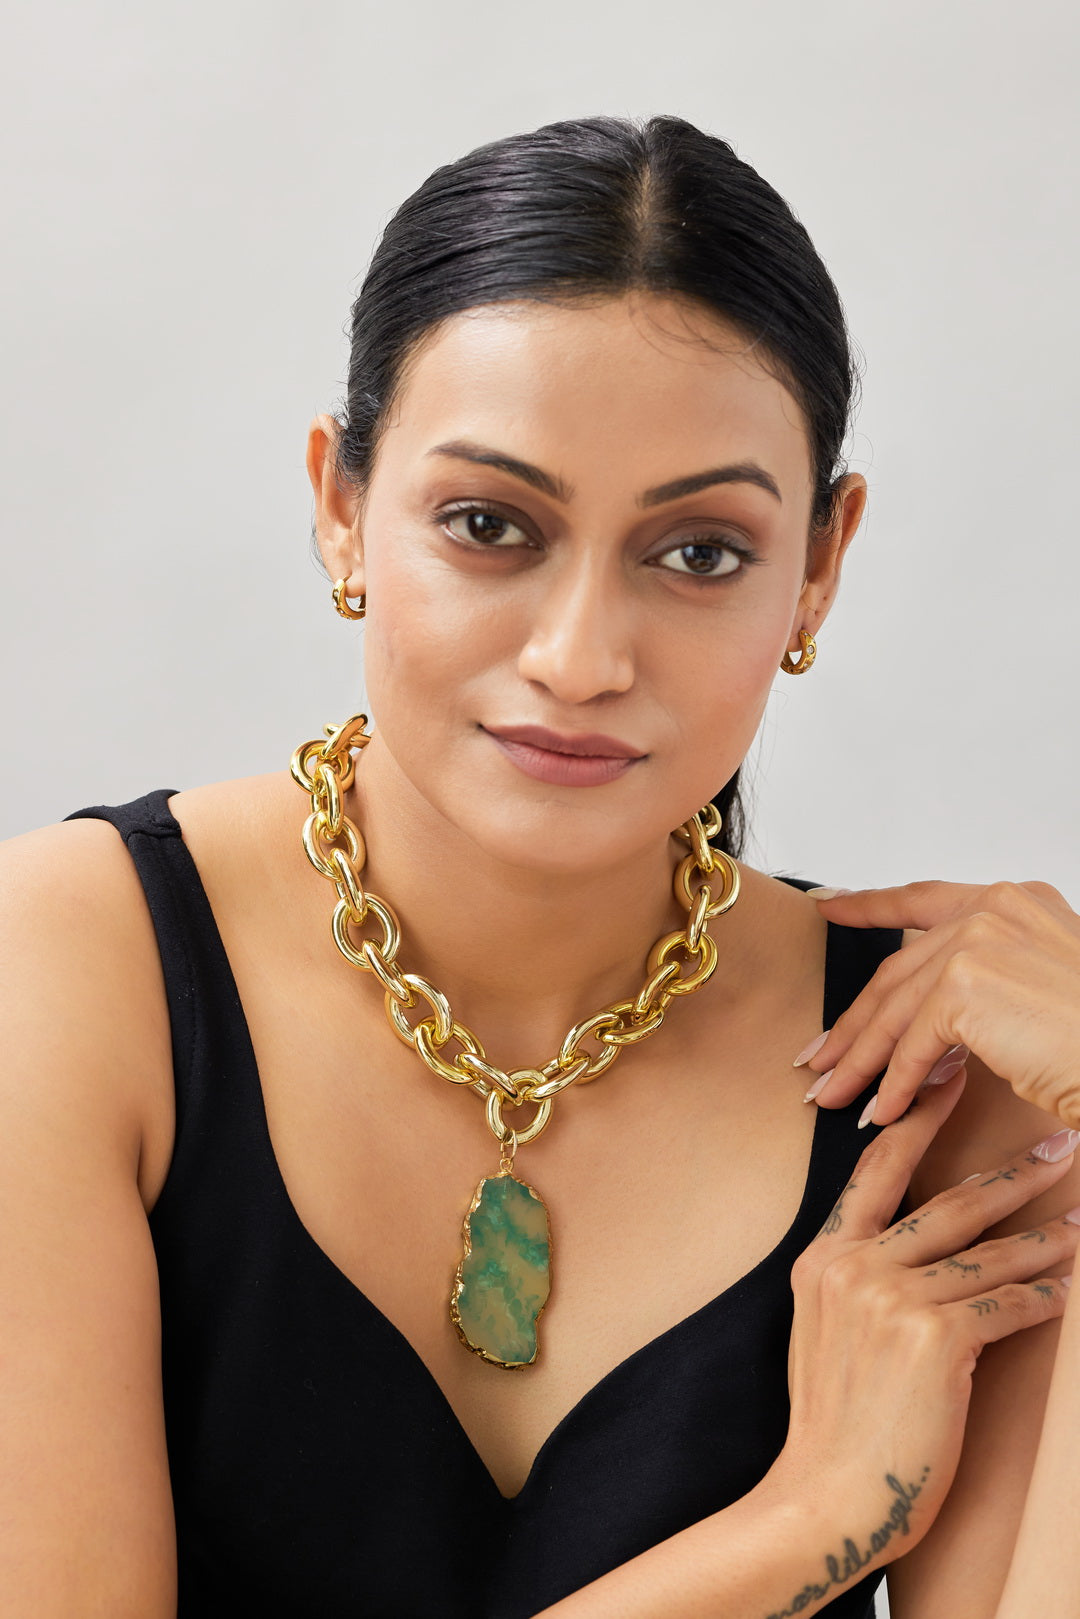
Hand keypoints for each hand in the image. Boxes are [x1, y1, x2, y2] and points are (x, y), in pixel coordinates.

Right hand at [777, 1072, 1078, 1573]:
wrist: (827, 1499)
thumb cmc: (834, 1424)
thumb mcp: (824, 1330)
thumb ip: (858, 1277)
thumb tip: (910, 1246)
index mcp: (823, 1257)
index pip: (878, 1170)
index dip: (919, 1121)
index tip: (952, 1082)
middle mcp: (854, 1266)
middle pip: (950, 1201)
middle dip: (1015, 1172)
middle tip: (1060, 1143)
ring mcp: (893, 1299)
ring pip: (991, 1253)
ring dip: (1050, 1235)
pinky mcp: (937, 1339)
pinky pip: (1010, 1305)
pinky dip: (1048, 1296)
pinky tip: (1074, 1287)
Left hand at [795, 879, 1079, 1128]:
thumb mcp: (1042, 989)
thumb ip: (988, 985)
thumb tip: (928, 1025)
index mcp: (1013, 901)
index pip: (923, 900)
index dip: (870, 905)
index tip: (828, 907)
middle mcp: (993, 908)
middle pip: (900, 969)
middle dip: (856, 1021)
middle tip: (821, 1056)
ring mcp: (978, 941)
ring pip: (897, 1008)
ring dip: (861, 1059)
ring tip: (833, 1095)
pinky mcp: (966, 986)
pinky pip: (914, 1044)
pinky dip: (895, 1083)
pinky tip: (882, 1112)